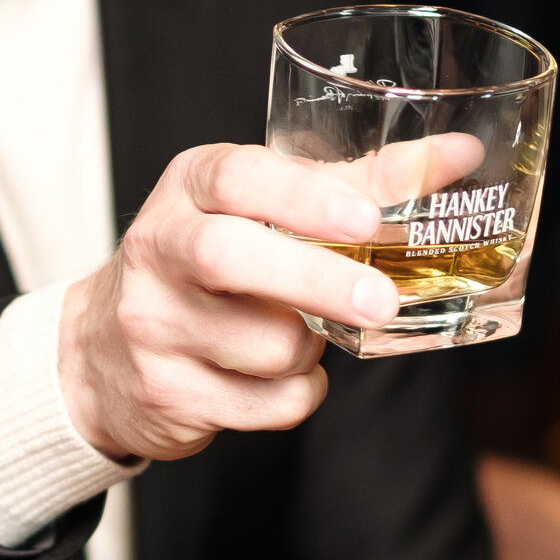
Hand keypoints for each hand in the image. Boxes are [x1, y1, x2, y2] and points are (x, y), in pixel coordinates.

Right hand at [57, 143, 422, 463]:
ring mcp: (154, 325)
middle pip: (232, 259)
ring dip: (312, 349)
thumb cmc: (208, 264)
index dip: (306, 198)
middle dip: (316, 282)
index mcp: (191, 188)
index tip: (365, 219)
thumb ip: (358, 183)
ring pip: (267, 345)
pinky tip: (277, 376)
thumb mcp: (264, 208)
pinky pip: (267, 404)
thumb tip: (458, 156)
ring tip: (298, 334)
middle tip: (380, 302)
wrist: (102, 351)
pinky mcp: (166, 392)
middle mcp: (160, 249)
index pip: (239, 178)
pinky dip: (298, 394)